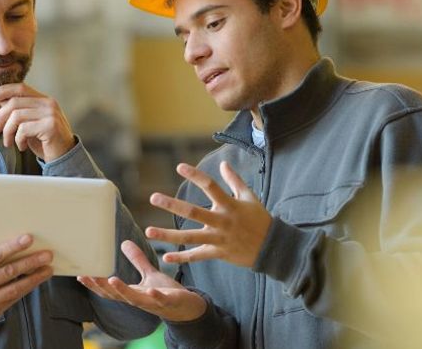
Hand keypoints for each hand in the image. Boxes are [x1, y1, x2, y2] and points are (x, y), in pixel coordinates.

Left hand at [0, 84, 74, 161]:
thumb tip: (0, 100)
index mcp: (44, 100)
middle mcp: (49, 104)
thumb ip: (19, 111)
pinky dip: (18, 140)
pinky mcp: (50, 126)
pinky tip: (22, 146)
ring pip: (16, 116)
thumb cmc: (45, 141)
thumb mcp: (30, 123)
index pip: (21, 88)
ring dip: (7, 131)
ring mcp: (51, 114)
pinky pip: (24, 129)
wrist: (65, 157)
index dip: (3, 90)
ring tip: (8, 142)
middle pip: (14, 103)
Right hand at [0, 234, 52, 331]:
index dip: (13, 246)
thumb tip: (11, 249)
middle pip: (9, 272)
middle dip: (31, 262)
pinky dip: (26, 289)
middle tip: (46, 255)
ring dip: (35, 277)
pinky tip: (35, 281)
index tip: (28, 239)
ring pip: (15, 288)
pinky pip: (13, 299)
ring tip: (47, 269)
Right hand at [77, 240, 206, 321]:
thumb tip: (124, 242)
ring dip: (122, 290)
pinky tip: (149, 291)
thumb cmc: (166, 292)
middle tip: (88, 277)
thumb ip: (137, 260)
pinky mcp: (169, 302)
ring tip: (111, 280)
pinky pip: (160, 300)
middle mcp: (139, 300)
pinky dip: (154, 297)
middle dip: (102, 286)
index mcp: (133, 293)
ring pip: (134, 298)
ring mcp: (153, 303)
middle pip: (116, 295)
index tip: (80, 275)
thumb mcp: (149, 274)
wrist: (188, 308)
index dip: (94, 284)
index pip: (109, 290)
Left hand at [147, 161, 271, 267]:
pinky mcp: (218, 253)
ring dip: (168, 235)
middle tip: (153, 198)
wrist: (273, 247)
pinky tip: (166, 257)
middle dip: (172, 205)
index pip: (210, 186)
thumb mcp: (250, 197)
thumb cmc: (260, 219)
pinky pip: (197, 256)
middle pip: (193, 212)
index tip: (179, 166)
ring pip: (190, 237)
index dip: (195, 175)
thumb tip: (223, 164)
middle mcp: (222, 221)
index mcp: (230, 205)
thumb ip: (234, 180)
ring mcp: (219, 239)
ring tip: (148, 231)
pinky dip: (182, 258)